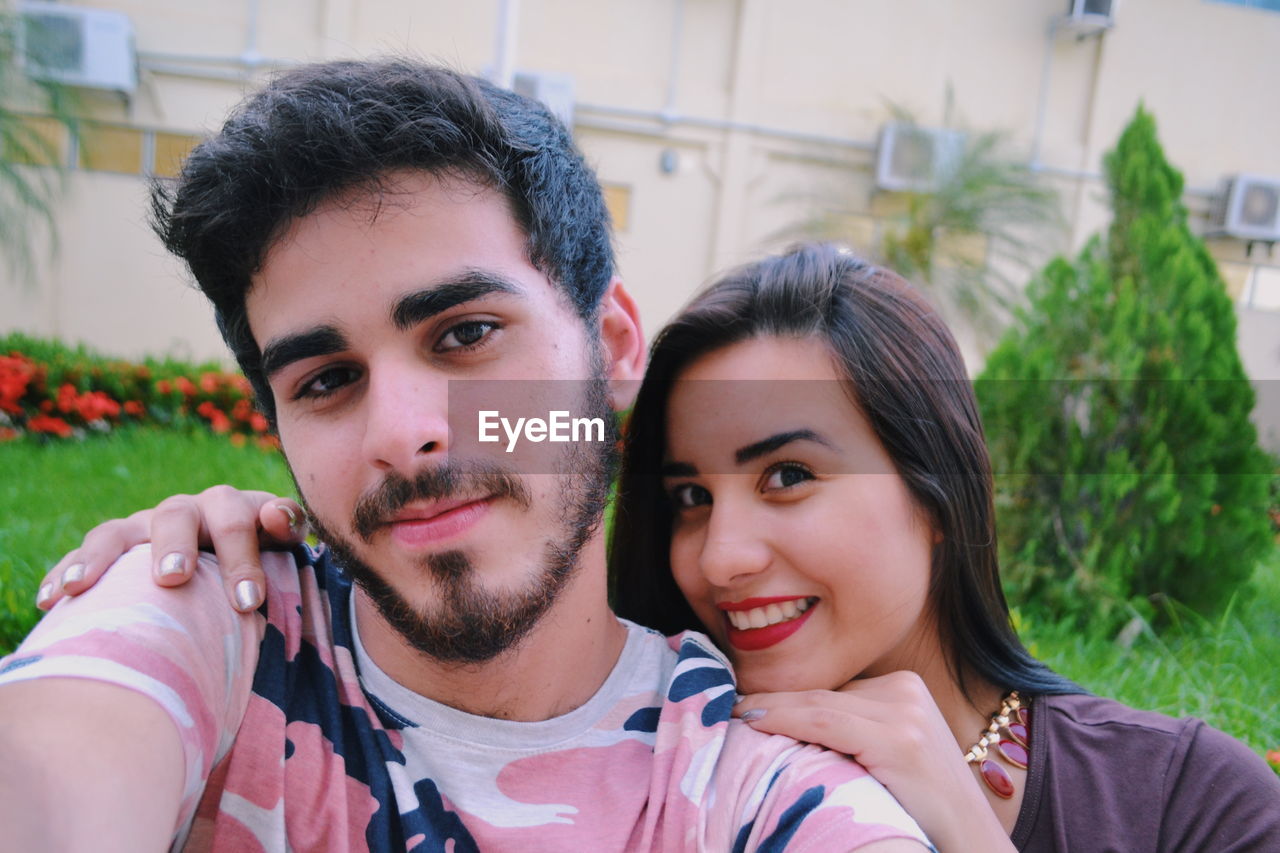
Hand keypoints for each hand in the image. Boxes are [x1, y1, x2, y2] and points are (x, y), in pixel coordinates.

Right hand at [37, 486, 305, 613]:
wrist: (229, 555)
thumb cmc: (261, 555)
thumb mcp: (281, 541)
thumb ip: (287, 526)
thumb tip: (278, 517)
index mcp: (229, 508)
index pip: (236, 522)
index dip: (242, 559)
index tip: (249, 603)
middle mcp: (184, 512)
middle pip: (175, 518)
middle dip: (174, 547)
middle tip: (174, 579)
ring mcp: (142, 529)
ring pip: (117, 532)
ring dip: (99, 556)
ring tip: (81, 586)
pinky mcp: (113, 550)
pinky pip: (83, 556)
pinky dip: (64, 573)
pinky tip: (49, 601)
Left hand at [734, 671, 1013, 852]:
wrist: (971, 845)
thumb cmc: (921, 809)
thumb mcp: (886, 757)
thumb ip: (852, 732)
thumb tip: (781, 722)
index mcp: (904, 687)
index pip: (828, 690)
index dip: (781, 697)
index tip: (739, 702)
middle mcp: (906, 689)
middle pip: (820, 693)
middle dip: (769, 701)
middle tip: (721, 704)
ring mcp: (905, 712)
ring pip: (817, 705)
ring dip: (768, 710)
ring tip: (728, 713)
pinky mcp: (901, 739)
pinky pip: (826, 722)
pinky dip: (785, 720)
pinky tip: (754, 722)